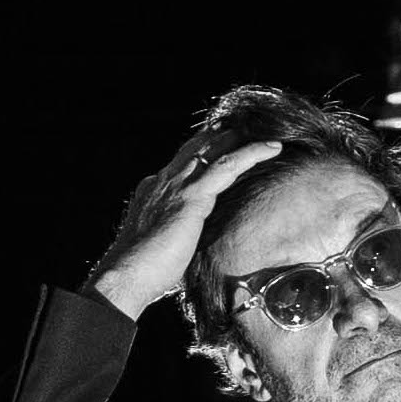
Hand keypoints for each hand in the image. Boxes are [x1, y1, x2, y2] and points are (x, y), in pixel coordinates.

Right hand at [86, 139, 285, 319]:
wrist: (128, 274)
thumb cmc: (144, 272)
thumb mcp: (162, 246)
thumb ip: (178, 237)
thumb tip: (191, 248)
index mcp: (154, 193)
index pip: (181, 166)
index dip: (201, 156)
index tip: (220, 150)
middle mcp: (164, 182)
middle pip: (196, 149)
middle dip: (220, 136)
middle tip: (243, 127)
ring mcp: (178, 186)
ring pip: (214, 150)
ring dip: (240, 139)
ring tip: (263, 133)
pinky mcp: (194, 196)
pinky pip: (229, 165)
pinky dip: (252, 154)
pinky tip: (272, 148)